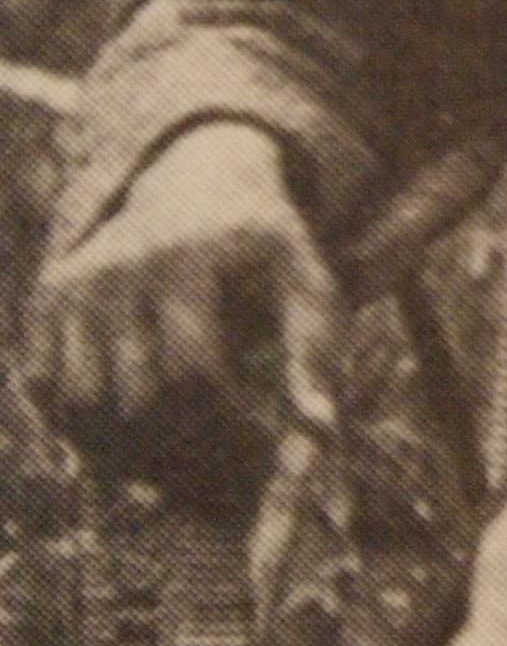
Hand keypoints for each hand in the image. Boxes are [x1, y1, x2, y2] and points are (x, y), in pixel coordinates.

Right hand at [26, 121, 343, 495]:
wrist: (202, 182)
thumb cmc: (265, 252)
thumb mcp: (305, 283)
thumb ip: (313, 355)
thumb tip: (322, 433)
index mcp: (189, 258)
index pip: (193, 377)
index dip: (226, 428)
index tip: (255, 444)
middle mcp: (121, 265)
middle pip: (136, 401)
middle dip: (182, 450)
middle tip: (215, 463)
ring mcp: (79, 281)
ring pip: (82, 407)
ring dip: (125, 449)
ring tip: (175, 443)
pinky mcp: (52, 296)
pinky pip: (46, 390)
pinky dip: (80, 424)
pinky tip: (130, 415)